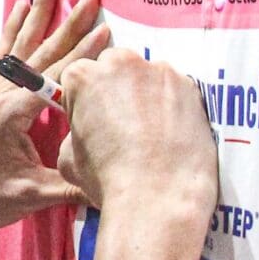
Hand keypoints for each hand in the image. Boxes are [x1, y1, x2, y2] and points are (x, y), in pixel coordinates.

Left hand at [0, 0, 108, 240]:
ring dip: (37, 13)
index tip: (107, 30)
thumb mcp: (32, 194)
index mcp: (13, 111)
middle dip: (67, 21)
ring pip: (20, 44)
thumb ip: (73, 185)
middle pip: (41, 50)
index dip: (84, 53)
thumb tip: (111, 181)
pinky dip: (14, 31)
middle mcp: (2, 96)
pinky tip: (20, 13)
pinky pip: (5, 56)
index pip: (56, 74)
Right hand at [53, 45, 218, 252]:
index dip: (85, 100)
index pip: (79, 77)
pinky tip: (172, 134)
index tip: (93, 119)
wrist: (158, 196)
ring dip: (147, 96)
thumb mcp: (68, 159)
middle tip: (123, 124)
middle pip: (116, 67)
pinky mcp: (190, 85)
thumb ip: (74, 132)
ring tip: (152, 133)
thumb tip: (86, 132)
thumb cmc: (109, 179)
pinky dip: (174, 106)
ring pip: (148, 77)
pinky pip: (176, 90)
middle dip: (117, 89)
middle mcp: (121, 63)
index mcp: (83, 77)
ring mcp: (159, 71)